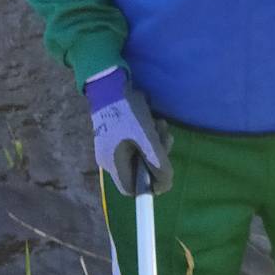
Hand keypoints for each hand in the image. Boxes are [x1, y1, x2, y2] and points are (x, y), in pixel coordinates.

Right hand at [84, 67, 172, 196]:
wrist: (108, 84)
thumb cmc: (127, 112)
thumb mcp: (147, 138)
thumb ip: (157, 162)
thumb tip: (165, 184)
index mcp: (113, 164)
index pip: (132, 189)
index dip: (149, 185)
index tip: (164, 172)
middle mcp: (109, 159)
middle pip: (138, 170)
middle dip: (156, 156)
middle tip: (164, 138)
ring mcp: (111, 146)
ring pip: (139, 154)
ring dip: (154, 142)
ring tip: (159, 124)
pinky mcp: (115, 134)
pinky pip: (135, 143)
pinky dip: (146, 135)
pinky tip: (152, 120)